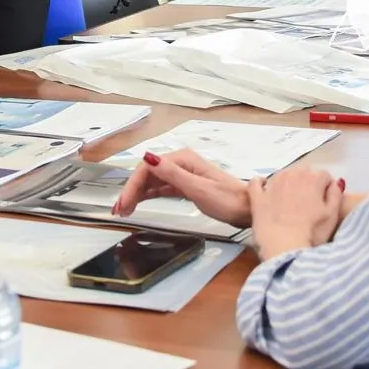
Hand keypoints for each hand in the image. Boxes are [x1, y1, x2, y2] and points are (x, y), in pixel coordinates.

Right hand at [112, 149, 252, 227]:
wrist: (248, 209)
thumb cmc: (227, 200)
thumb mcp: (198, 188)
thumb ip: (172, 174)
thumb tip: (147, 158)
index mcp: (181, 159)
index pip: (147, 168)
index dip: (132, 185)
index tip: (123, 204)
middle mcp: (180, 163)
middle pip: (147, 174)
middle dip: (131, 191)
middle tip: (119, 210)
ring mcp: (182, 174)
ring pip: (152, 181)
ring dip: (137, 194)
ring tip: (125, 210)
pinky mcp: (185, 185)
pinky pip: (160, 188)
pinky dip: (148, 195)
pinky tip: (139, 203)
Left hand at [248, 167, 344, 260]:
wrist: (283, 245)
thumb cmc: (312, 232)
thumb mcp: (332, 215)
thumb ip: (336, 194)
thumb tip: (335, 182)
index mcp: (313, 178)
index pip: (324, 176)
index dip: (326, 189)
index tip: (325, 202)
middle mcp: (292, 174)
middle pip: (304, 173)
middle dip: (308, 185)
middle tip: (309, 204)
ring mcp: (272, 183)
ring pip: (283, 175)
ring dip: (288, 183)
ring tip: (291, 202)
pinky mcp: (257, 194)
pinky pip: (257, 182)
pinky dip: (261, 184)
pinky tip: (265, 190)